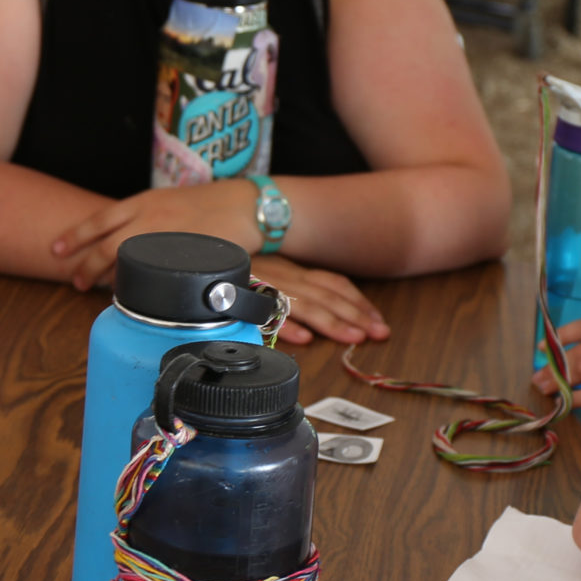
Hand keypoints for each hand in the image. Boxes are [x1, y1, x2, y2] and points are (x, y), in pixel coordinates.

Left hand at [50, 181, 255, 289]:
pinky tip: (133, 294)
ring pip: (127, 262)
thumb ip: (145, 218)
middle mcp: (151, 219)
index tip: (54, 249)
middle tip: (75, 281)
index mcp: (145, 202)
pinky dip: (140, 286)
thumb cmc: (209, 203)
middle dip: (86, 266)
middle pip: (107, 246)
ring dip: (109, 278)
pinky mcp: (185, 258)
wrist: (245, 205)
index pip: (100, 220)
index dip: (74, 236)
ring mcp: (168, 239)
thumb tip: (121, 240)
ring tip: (98, 289)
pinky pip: (155, 276)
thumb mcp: (169, 201)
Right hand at [249, 254, 385, 345]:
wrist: (202, 242)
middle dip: (355, 316)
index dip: (359, 302)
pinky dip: (286, 324)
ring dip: (330, 322)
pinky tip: (304, 338)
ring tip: (352, 338)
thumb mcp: (270, 271)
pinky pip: (266, 309)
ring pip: (305, 304)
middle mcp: (285, 274)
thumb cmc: (236, 262)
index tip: (378, 321)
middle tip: (378, 334)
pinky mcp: (243, 292)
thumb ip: (293, 289)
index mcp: (294, 269)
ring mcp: (265, 283)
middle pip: (327, 296)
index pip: (334, 283)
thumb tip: (321, 316)